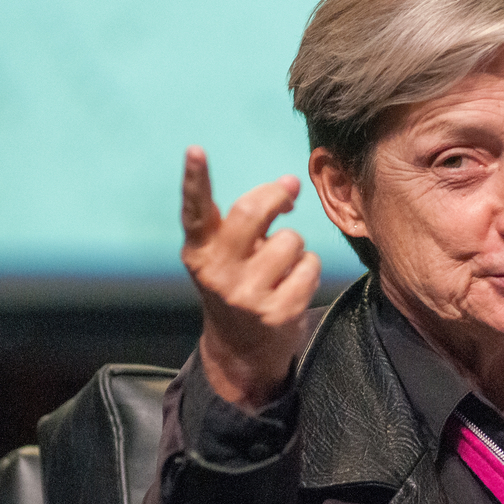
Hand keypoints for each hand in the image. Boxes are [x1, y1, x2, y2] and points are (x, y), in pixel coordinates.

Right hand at [180, 146, 320, 409]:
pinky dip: (308, 271)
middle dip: (276, 196)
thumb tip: (289, 183)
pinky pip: (309, 267)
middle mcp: (218, 272)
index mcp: (200, 252)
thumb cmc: (237, 286)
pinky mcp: (278, 312)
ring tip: (281, 267)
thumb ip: (248, 219)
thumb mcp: (225, 256)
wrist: (240, 351)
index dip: (194, 179)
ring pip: (290, 240)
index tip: (195, 151)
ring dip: (294, 247)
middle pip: (251, 212)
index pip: (194, 211)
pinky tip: (293, 286)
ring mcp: (247, 294)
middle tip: (288, 194)